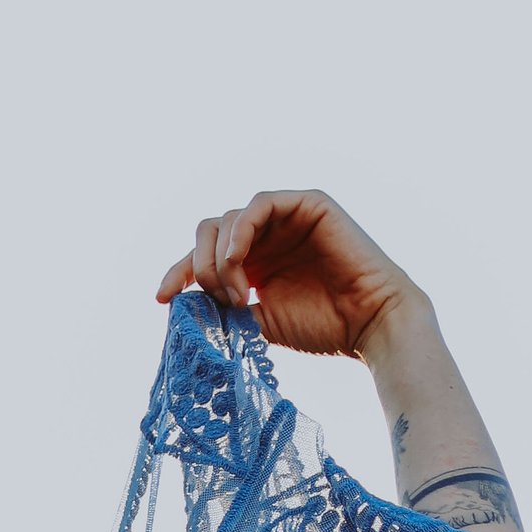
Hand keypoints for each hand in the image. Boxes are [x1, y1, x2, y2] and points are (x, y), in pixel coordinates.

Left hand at [156, 191, 428, 362]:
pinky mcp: (307, 203)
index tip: (162, 298)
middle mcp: (267, 235)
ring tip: (235, 293)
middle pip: (209, 232)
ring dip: (220, 257)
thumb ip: (225, 307)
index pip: (204, 257)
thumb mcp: (259, 322)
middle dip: (198, 266)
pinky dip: (240, 230)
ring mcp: (287, 217)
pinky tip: (237, 259)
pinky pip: (259, 204)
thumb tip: (185, 304)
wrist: (370, 325)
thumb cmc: (323, 327)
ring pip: (228, 218)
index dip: (178, 273)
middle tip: (214, 300)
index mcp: (255, 261)